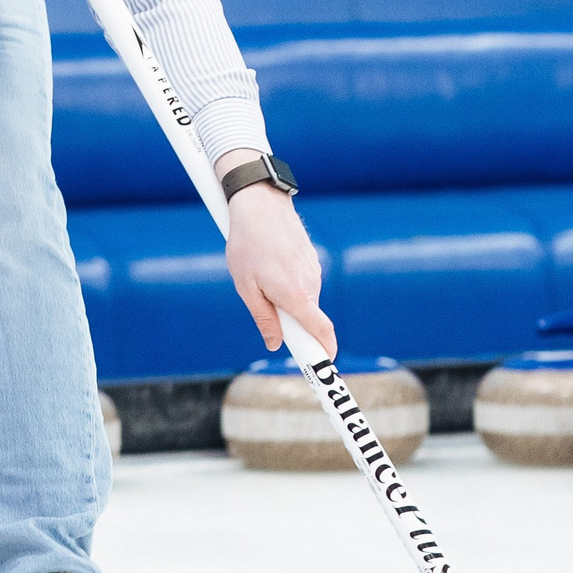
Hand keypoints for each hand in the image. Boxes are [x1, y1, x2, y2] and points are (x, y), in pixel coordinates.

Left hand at [220, 154, 332, 356]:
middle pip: (309, 319)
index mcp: (295, 294)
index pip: (321, 331)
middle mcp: (311, 284)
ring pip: (304, 300)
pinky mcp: (312, 261)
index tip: (326, 369)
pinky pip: (304, 284)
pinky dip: (290, 286)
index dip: (325, 352)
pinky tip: (269, 265)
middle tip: (270, 319)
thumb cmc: (247, 245)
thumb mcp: (246, 287)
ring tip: (260, 278)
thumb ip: (264, 318)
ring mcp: (314, 271)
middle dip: (293, 325)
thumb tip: (275, 343)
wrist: (260, 204)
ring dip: (287, 301)